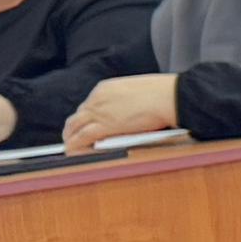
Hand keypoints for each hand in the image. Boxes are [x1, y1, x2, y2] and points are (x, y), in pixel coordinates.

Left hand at [62, 74, 178, 148]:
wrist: (169, 97)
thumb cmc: (164, 94)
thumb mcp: (138, 92)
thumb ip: (127, 102)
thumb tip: (126, 114)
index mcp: (106, 88)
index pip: (89, 104)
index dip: (86, 117)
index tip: (87, 124)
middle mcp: (98, 99)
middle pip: (78, 115)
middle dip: (75, 127)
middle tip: (74, 137)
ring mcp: (99, 112)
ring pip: (74, 126)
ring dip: (70, 137)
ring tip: (71, 147)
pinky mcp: (104, 126)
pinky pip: (81, 137)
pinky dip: (75, 145)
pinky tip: (73, 152)